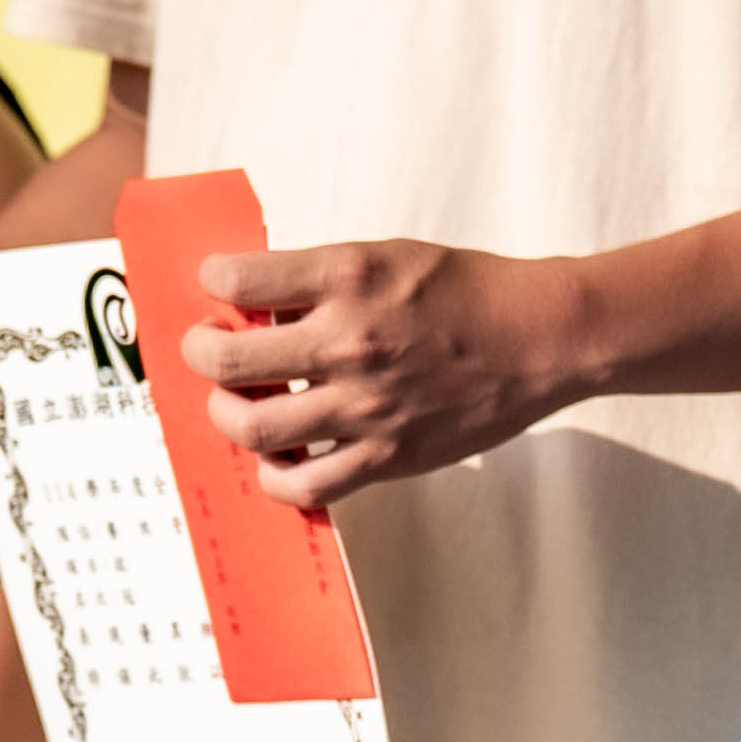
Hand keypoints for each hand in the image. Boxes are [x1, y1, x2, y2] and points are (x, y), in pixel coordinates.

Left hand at [177, 240, 593, 508]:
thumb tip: (250, 304)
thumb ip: (319, 278)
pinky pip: (305, 484)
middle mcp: (350, 340)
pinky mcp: (387, 456)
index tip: (217, 288)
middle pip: (226, 362)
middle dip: (199, 354)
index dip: (212, 281)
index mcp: (348, 276)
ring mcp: (366, 405)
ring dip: (226, 415)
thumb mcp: (387, 257)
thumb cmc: (464, 292)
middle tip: (206, 350)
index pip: (238, 279)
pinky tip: (278, 457)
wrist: (541, 339)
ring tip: (237, 403)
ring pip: (253, 429)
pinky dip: (275, 476)